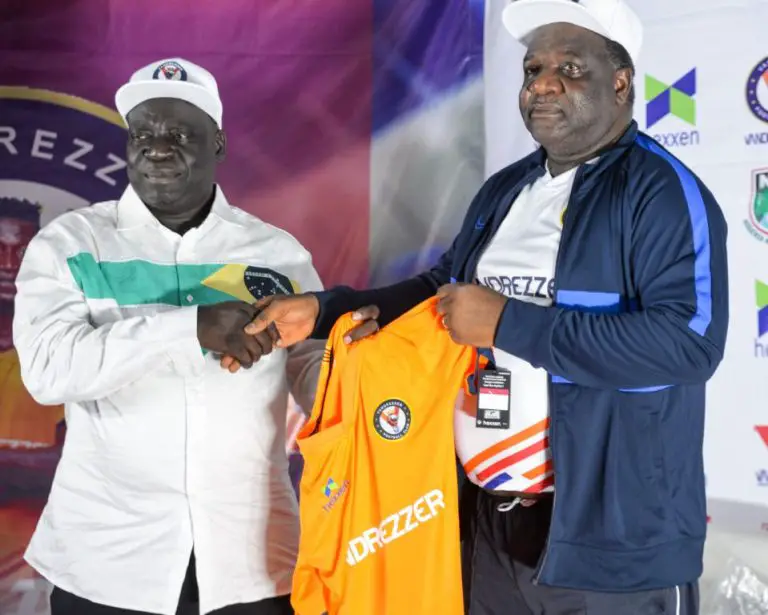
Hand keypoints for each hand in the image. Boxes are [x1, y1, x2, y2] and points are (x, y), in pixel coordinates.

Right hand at [197, 302, 274, 368]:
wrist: (195, 323)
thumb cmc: (213, 315)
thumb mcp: (233, 307)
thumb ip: (247, 313)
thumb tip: (260, 323)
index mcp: (248, 309)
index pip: (269, 323)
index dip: (273, 334)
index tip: (274, 342)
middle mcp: (248, 320)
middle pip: (266, 340)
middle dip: (266, 349)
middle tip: (260, 353)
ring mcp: (241, 334)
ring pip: (257, 351)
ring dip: (255, 357)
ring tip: (250, 358)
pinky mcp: (233, 346)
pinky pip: (247, 358)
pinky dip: (246, 363)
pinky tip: (243, 363)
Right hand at [219, 297, 380, 372]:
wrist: (315, 314)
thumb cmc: (296, 304)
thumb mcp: (279, 306)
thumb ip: (264, 317)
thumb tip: (247, 330)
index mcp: (258, 311)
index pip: (241, 323)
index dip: (231, 333)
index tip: (221, 343)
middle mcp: (260, 323)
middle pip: (243, 337)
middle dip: (232, 348)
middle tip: (223, 361)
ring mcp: (267, 334)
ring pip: (250, 346)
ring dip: (239, 355)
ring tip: (229, 366)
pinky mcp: (276, 343)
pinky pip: (262, 351)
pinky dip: (252, 357)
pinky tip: (242, 365)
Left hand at [436, 283, 507, 346]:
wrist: (505, 323)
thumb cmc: (495, 303)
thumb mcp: (477, 289)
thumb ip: (462, 291)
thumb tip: (453, 295)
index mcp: (457, 292)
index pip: (441, 291)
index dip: (444, 295)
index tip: (447, 299)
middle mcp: (451, 306)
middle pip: (440, 307)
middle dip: (447, 309)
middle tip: (458, 312)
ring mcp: (452, 322)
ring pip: (445, 321)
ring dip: (452, 321)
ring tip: (465, 323)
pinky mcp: (456, 336)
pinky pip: (452, 333)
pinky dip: (458, 332)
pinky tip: (469, 331)